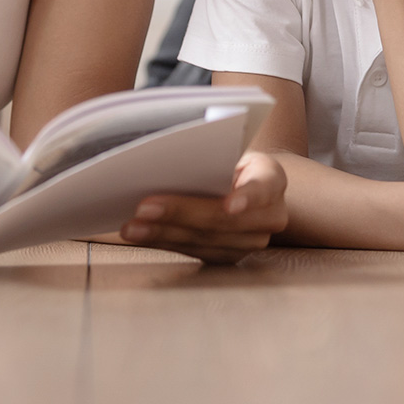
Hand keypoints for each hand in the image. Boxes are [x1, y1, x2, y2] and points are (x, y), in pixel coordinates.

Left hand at [116, 151, 288, 263]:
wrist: (240, 181)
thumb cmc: (225, 157)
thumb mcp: (226, 148)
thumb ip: (208, 153)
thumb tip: (166, 155)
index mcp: (271, 179)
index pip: (264, 188)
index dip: (248, 198)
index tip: (230, 205)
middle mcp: (269, 216)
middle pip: (223, 220)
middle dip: (180, 213)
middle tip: (144, 208)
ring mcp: (250, 242)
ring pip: (204, 240)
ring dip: (163, 233)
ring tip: (132, 226)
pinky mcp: (229, 256)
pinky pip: (193, 251)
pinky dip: (162, 242)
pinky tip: (140, 235)